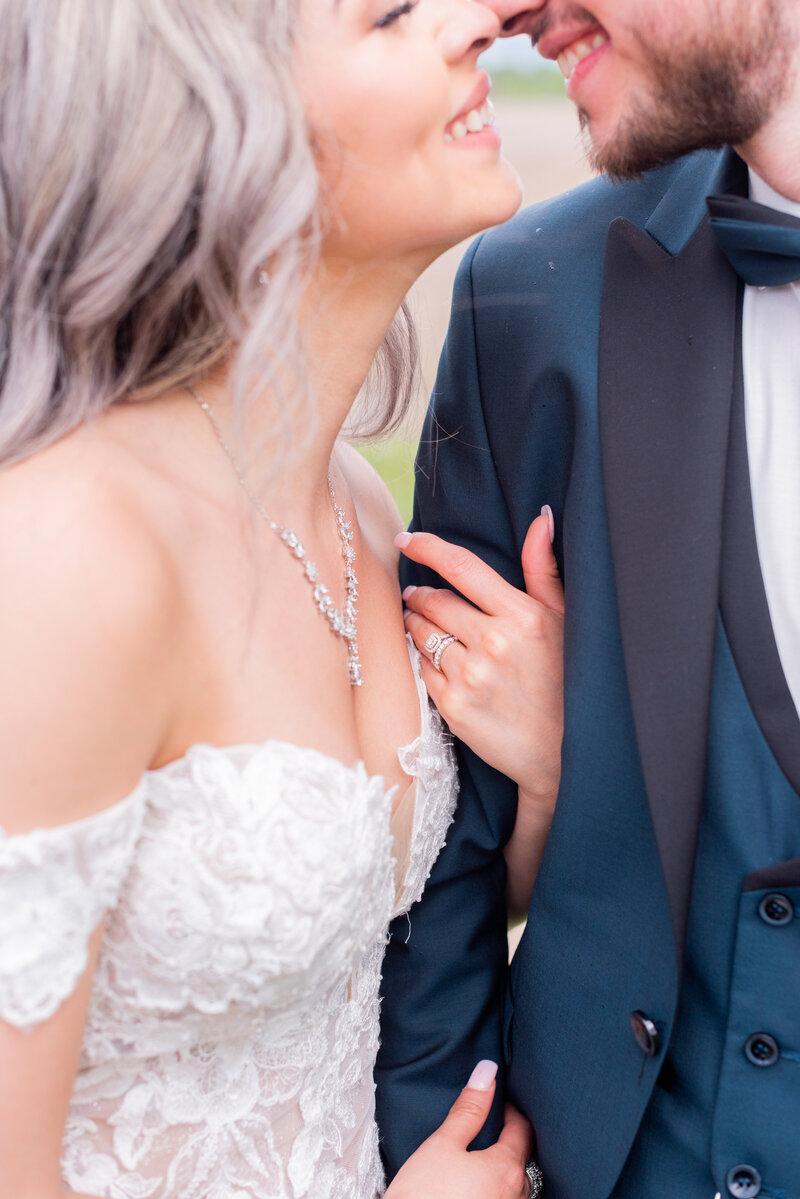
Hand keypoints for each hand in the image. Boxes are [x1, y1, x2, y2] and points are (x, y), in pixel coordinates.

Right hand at [385, 1060, 533, 1198]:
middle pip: (522, 1159)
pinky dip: (496, 1190)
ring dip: (504, 1169)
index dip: (510, 1110)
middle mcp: (517, 1196)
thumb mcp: (442, 1145)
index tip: (498, 1099)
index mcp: (506, 1169)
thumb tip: (488, 1071)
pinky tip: (476, 1189)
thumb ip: (469, 1109)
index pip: (522, 1129)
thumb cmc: (424, 1195)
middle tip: (491, 1126)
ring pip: (516, 1186)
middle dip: (509, 1140)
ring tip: (482, 1158)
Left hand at [397, 509, 563, 802]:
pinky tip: (436, 661)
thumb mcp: (565, 620)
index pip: (461, 567)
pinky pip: (422, 670)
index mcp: (521, 616)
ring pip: (422, 635)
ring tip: (422, 623)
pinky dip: (424, 660)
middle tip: (416, 594)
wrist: (565, 753)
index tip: (406, 540)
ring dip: (417, 624)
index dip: (427, 548)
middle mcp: (492, 644)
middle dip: (420, 594)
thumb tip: (541, 518)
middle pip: (434, 601)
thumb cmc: (568, 679)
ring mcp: (470, 677)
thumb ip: (543, 569)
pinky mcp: (453, 708)